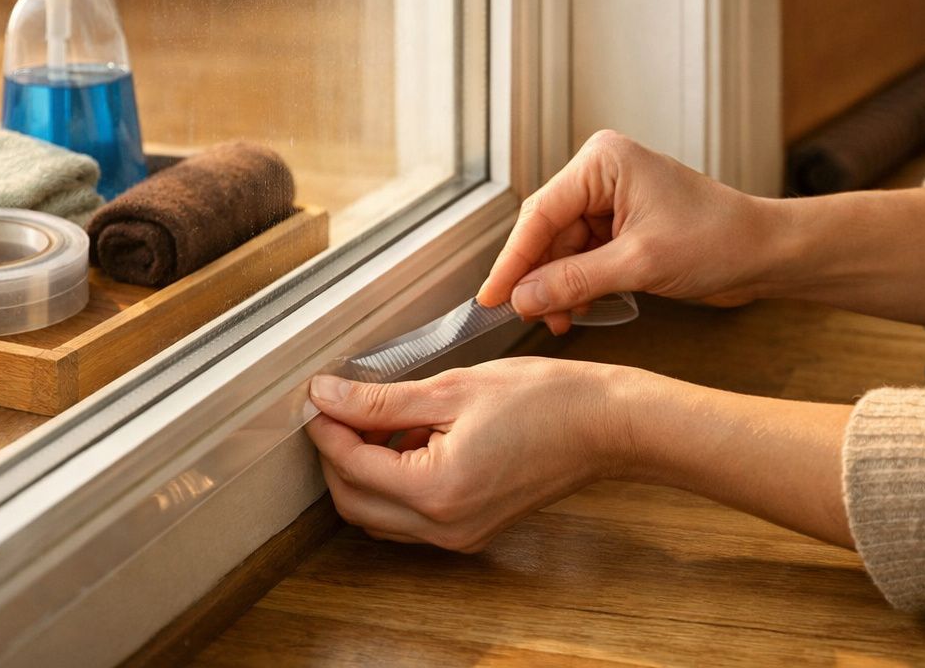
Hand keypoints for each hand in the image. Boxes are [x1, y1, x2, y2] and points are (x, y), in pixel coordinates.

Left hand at [304, 358, 629, 551]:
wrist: (605, 425)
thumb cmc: (544, 400)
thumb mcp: (453, 388)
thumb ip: (382, 401)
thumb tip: (327, 397)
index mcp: (436, 492)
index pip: (350, 467)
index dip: (327, 428)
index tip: (320, 396)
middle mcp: (444, 528)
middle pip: (354, 503)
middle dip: (338, 454)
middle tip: (341, 407)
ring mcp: (459, 536)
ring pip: (379, 515)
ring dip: (365, 472)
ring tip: (380, 420)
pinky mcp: (472, 530)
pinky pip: (411, 518)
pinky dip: (397, 482)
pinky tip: (412, 440)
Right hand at [478, 129, 780, 333]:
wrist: (765, 254)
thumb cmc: (717, 241)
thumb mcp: (640, 264)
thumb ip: (575, 281)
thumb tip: (522, 298)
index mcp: (603, 162)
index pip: (541, 213)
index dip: (514, 260)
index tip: (492, 297)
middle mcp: (602, 175)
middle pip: (547, 232)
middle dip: (538, 277)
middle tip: (527, 317)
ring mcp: (611, 201)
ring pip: (562, 249)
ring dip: (558, 287)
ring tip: (560, 322)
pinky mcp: (622, 227)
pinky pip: (583, 257)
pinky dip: (577, 286)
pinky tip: (577, 311)